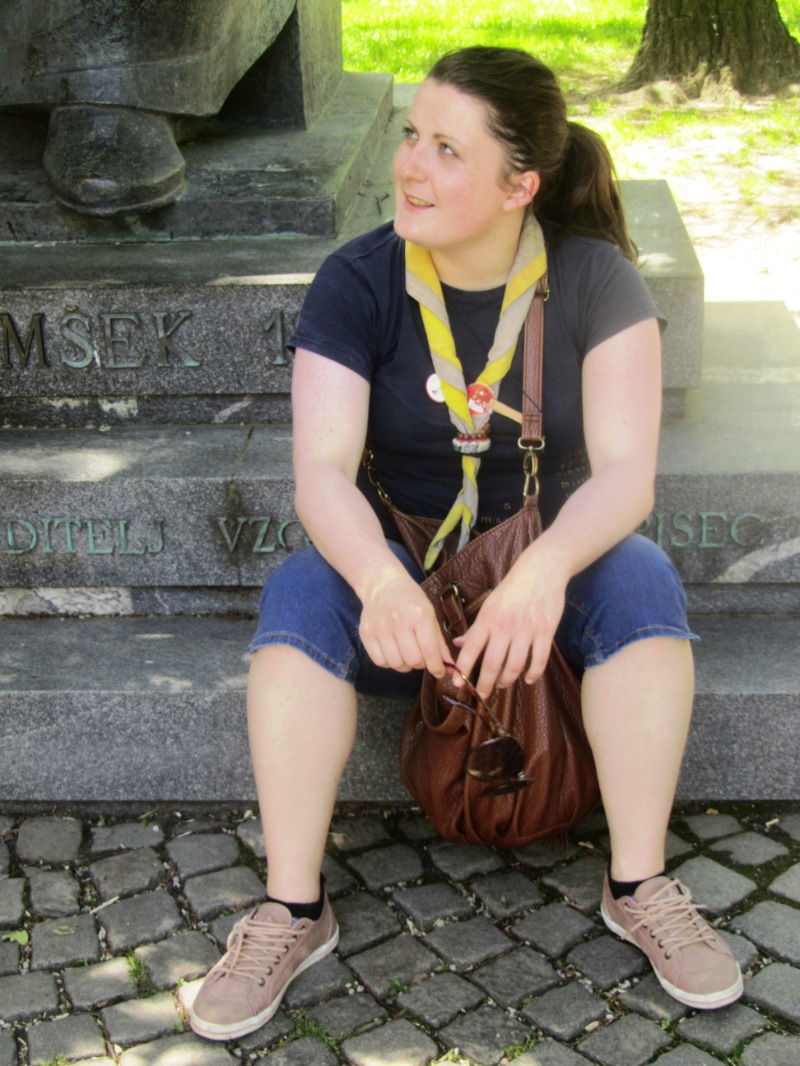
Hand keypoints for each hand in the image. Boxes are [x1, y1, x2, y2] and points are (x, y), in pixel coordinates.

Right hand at [359, 573, 449, 676]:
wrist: (383, 585)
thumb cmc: (411, 600)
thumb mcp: (430, 615)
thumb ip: (439, 643)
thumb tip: (449, 667)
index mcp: (420, 615)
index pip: (429, 652)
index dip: (437, 667)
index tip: (439, 672)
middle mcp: (399, 621)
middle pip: (413, 661)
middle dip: (420, 664)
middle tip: (421, 656)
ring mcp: (380, 627)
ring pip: (396, 664)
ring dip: (404, 664)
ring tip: (406, 653)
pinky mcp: (366, 633)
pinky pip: (380, 662)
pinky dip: (389, 662)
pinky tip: (393, 651)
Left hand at [453, 551, 567, 697]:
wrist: (540, 571)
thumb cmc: (511, 589)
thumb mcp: (488, 605)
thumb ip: (475, 628)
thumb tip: (457, 644)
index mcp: (487, 619)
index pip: (471, 649)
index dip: (463, 669)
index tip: (457, 684)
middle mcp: (505, 627)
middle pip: (493, 664)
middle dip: (485, 684)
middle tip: (482, 695)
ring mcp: (526, 630)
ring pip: (515, 665)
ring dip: (507, 680)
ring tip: (502, 684)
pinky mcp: (545, 632)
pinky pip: (539, 660)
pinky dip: (533, 674)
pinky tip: (528, 679)